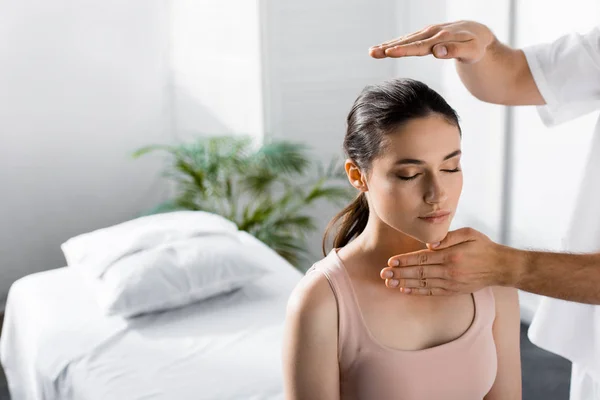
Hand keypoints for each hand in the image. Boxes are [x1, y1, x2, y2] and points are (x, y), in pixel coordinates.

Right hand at [369, 20, 494, 63]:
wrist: (478, 34)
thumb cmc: (476, 45)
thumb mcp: (472, 50)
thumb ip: (455, 50)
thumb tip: (437, 51)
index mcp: (441, 38)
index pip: (419, 46)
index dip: (404, 50)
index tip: (390, 53)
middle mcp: (431, 33)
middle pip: (407, 42)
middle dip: (389, 47)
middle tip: (373, 53)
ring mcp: (426, 34)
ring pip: (404, 40)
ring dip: (387, 46)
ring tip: (372, 52)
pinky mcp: (424, 36)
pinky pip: (407, 40)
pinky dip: (394, 44)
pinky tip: (383, 49)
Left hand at [379, 228, 516, 295]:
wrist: (501, 267)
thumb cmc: (483, 246)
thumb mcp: (469, 233)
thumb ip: (449, 237)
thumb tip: (429, 244)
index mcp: (451, 255)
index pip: (422, 258)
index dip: (405, 260)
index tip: (390, 262)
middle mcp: (450, 271)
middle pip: (420, 272)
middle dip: (399, 273)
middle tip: (383, 274)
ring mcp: (451, 283)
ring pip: (423, 283)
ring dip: (404, 283)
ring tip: (389, 283)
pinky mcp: (454, 290)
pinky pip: (432, 292)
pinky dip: (417, 291)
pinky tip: (405, 290)